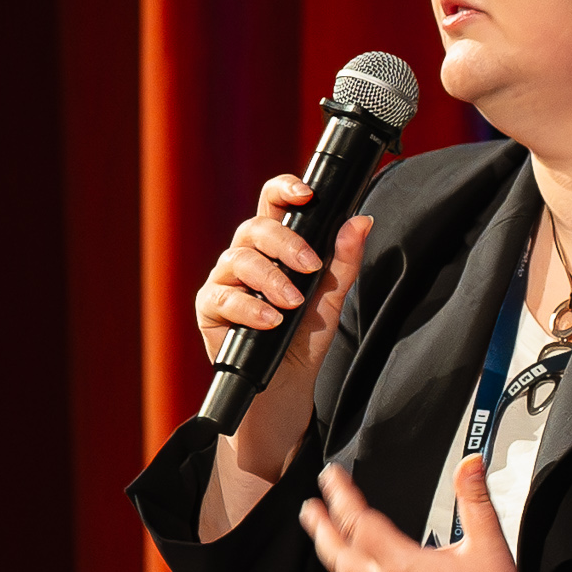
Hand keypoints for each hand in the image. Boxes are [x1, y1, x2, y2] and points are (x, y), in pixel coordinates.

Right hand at [198, 176, 374, 486]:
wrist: (287, 382)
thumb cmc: (306, 335)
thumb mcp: (332, 297)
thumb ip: (345, 259)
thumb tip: (361, 221)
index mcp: (274, 246)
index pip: (273, 204)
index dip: (284, 189)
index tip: (306, 194)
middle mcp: (246, 256)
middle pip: (255, 227)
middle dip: (285, 242)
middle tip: (310, 266)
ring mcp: (225, 280)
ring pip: (238, 259)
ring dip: (270, 279)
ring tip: (292, 303)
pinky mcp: (210, 308)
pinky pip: (222, 296)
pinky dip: (249, 308)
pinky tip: (270, 321)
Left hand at [298, 456, 535, 571]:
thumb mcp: (490, 545)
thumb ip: (476, 500)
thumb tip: (470, 465)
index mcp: (404, 566)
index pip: (359, 522)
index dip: (340, 495)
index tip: (330, 479)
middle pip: (339, 556)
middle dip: (320, 530)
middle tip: (309, 511)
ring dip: (339, 557)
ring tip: (335, 544)